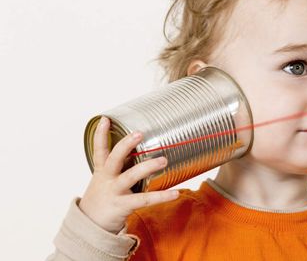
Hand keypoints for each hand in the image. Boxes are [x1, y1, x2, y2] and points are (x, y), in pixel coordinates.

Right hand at [79, 116, 178, 233]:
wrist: (90, 226)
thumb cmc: (103, 197)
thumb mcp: (104, 179)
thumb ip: (118, 165)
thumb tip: (136, 147)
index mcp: (102, 170)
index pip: (99, 150)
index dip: (101, 134)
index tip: (105, 119)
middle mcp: (107, 179)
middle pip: (114, 159)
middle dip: (125, 145)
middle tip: (139, 133)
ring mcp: (114, 192)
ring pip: (130, 177)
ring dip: (147, 167)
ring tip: (164, 160)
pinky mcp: (123, 206)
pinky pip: (144, 200)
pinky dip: (161, 196)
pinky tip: (175, 192)